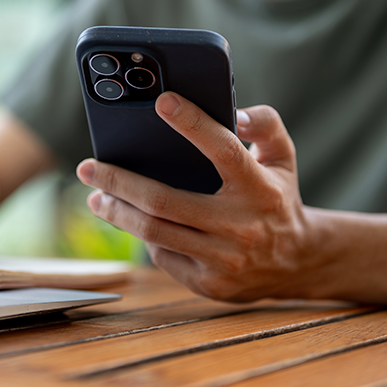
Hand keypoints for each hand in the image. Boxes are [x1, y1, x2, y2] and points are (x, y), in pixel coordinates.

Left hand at [76, 92, 320, 301]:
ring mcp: (225, 260)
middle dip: (118, 181)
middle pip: (165, 200)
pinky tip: (133, 221)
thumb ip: (266, 124)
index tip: (162, 101)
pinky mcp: (210, 284)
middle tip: (88, 166)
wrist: (298, 262)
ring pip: (154, 232)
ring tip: (96, 195)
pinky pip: (163, 255)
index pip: (224, 150)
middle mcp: (242, 226)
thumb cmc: (278, 197)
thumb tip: (236, 112)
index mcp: (261, 188)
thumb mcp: (282, 157)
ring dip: (116, 212)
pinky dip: (144, 236)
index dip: (193, 124)